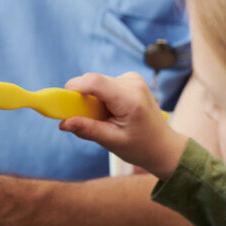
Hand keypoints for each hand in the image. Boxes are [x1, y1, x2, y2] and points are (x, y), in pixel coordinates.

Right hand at [58, 72, 187, 179]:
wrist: (164, 147)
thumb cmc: (141, 147)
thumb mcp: (112, 141)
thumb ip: (87, 129)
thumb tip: (63, 123)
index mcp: (129, 98)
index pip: (94, 82)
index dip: (73, 88)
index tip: (60, 102)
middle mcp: (132, 83)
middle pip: (93, 81)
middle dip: (81, 98)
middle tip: (84, 119)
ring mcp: (132, 79)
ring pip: (96, 82)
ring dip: (91, 99)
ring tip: (103, 119)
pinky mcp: (130, 80)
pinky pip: (103, 84)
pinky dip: (99, 97)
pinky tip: (110, 113)